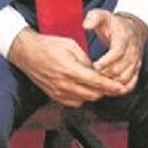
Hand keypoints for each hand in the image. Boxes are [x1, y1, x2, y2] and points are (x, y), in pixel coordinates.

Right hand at [7, 28, 129, 107]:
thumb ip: (86, 60)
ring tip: (97, 84)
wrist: (26, 52)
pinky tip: (83, 88)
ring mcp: (59, 92)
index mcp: (69, 69)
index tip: (121, 87)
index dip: (111, 86)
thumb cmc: (47, 46)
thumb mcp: (70, 45)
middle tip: (111, 83)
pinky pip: (75, 102)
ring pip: (86, 100)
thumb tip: (97, 71)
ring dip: (94, 94)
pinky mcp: (54, 96)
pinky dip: (83, 97)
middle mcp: (64, 83)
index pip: (96, 82)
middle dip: (105, 90)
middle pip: (94, 94)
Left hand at [87, 9, 147, 92]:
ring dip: (112, 83)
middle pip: (122, 67)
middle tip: (92, 77)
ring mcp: (136, 61)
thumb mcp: (102, 15)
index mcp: (124, 37)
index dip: (107, 61)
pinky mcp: (137, 69)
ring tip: (98, 84)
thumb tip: (85, 25)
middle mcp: (133, 51)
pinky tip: (109, 90)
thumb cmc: (112, 23)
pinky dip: (121, 88)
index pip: (118, 51)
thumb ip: (93, 18)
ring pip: (126, 77)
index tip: (95, 66)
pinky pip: (132, 83)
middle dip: (107, 74)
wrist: (131, 28)